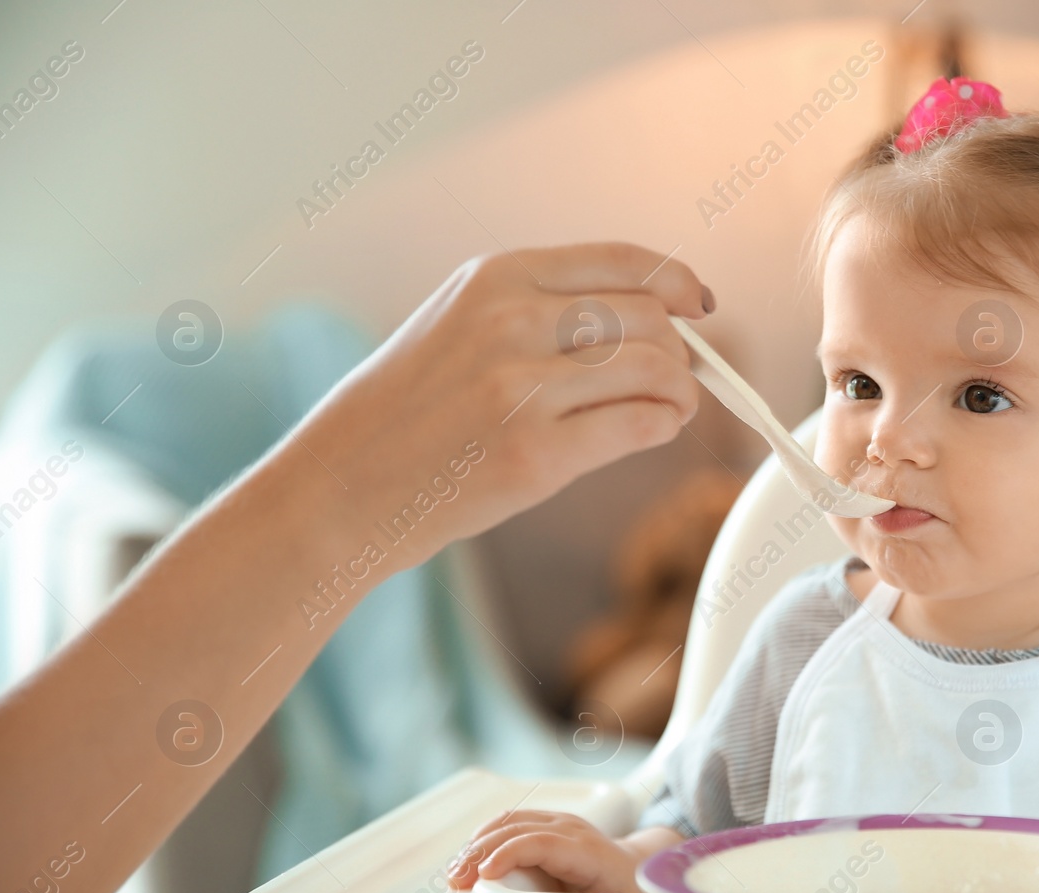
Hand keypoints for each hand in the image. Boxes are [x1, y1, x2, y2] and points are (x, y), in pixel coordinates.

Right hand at [295, 242, 712, 570]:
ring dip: (681, 391)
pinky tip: (654, 430)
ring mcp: (521, 388)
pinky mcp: (534, 454)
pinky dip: (663, 426)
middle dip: (680, 349)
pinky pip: (637, 425)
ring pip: (654, 368)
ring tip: (672, 407)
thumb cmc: (408, 412)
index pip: (625, 261)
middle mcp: (511, 322)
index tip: (698, 306)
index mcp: (496, 278)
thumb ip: (540, 310)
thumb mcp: (459, 325)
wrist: (341, 485)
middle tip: (680, 376)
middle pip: (649, 316)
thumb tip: (652, 314)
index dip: (678, 283)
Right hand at [445, 809, 681, 892]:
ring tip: (455, 874)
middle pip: (517, 828)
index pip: (542, 842)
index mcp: (588, 851)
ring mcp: (558, 822)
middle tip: (456, 882)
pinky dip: (484, 839)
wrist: (641, 869)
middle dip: (481, 852)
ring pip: (509, 821)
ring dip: (476, 844)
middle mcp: (571, 829)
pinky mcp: (546, 824)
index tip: (483, 876)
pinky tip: (468, 860)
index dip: (509, 854)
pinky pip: (510, 823)